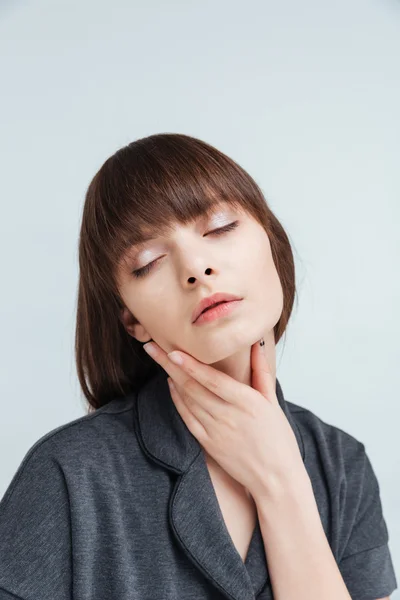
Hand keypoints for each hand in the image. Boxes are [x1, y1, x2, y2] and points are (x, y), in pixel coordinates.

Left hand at [142, 340, 304, 499]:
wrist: (276, 479)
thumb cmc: (278, 439)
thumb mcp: (272, 402)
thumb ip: (261, 371)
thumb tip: (258, 343)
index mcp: (247, 402)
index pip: (212, 379)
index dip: (190, 364)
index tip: (172, 350)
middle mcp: (228, 416)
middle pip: (192, 386)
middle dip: (169, 365)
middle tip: (152, 348)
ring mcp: (215, 431)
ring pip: (187, 400)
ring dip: (171, 379)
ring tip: (159, 360)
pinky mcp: (208, 444)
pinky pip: (187, 418)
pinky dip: (177, 401)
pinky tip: (171, 386)